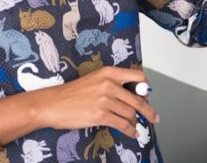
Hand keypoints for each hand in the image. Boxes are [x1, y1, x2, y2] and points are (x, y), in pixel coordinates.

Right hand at [39, 66, 159, 137]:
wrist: (52, 104)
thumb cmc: (71, 93)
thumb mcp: (95, 80)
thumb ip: (113, 84)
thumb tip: (130, 96)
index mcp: (109, 72)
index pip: (138, 77)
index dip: (146, 89)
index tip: (148, 96)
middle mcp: (110, 84)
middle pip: (138, 98)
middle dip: (148, 110)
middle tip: (154, 117)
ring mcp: (105, 100)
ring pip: (131, 113)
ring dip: (136, 122)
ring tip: (136, 126)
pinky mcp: (101, 115)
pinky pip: (123, 124)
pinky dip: (130, 131)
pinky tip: (132, 133)